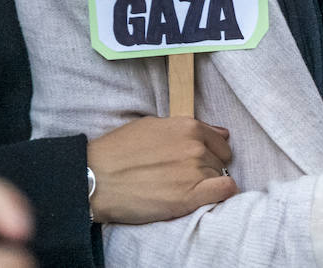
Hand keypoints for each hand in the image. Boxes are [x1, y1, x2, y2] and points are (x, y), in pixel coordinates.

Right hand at [87, 116, 236, 223]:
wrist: (98, 179)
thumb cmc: (119, 151)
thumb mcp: (152, 126)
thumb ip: (186, 128)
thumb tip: (221, 133)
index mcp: (188, 127)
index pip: (220, 140)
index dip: (211, 152)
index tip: (199, 161)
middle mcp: (196, 146)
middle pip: (219, 160)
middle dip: (207, 168)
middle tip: (184, 177)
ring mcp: (195, 171)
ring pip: (219, 176)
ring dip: (206, 183)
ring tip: (181, 188)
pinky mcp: (190, 197)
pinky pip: (224, 191)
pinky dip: (221, 193)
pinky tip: (205, 197)